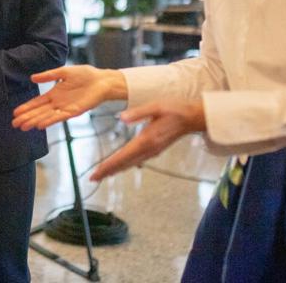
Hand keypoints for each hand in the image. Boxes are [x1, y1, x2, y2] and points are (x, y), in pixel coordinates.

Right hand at [12, 65, 126, 130]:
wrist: (102, 80)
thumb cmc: (85, 75)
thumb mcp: (63, 72)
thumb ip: (48, 75)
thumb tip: (32, 77)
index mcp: (54, 94)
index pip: (37, 102)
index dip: (26, 108)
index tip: (15, 113)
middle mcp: (58, 103)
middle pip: (38, 112)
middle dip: (26, 118)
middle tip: (14, 124)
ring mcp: (65, 108)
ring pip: (46, 116)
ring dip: (35, 121)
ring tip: (24, 127)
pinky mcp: (74, 111)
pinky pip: (59, 117)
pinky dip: (49, 121)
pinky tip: (40, 125)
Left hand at [89, 98, 205, 181]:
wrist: (193, 118)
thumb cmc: (175, 110)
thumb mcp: (156, 106)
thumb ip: (138, 112)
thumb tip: (122, 118)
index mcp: (146, 140)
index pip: (122, 156)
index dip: (108, 166)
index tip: (95, 174)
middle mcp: (148, 149)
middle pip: (124, 164)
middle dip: (107, 172)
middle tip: (92, 179)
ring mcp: (152, 151)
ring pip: (130, 164)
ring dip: (115, 170)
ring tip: (102, 174)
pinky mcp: (154, 150)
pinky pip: (136, 161)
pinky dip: (124, 165)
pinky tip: (119, 166)